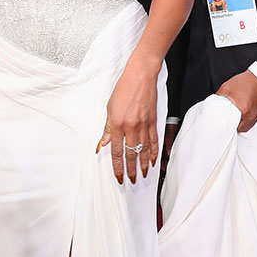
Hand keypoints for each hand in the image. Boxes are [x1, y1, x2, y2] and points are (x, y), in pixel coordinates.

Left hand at [97, 60, 158, 184]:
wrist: (140, 76)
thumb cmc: (124, 89)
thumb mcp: (110, 108)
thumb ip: (107, 129)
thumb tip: (102, 144)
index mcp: (117, 124)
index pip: (116, 151)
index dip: (117, 167)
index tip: (119, 176)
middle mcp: (130, 126)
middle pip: (130, 154)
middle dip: (131, 169)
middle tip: (132, 180)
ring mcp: (143, 124)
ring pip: (143, 149)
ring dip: (144, 164)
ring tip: (143, 174)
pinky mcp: (153, 121)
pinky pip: (154, 140)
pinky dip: (154, 152)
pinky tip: (154, 160)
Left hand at [217, 70, 256, 132]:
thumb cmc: (245, 82)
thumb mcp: (227, 88)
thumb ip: (219, 98)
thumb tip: (213, 105)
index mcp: (242, 109)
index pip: (231, 126)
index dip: (224, 127)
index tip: (220, 125)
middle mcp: (250, 115)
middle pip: (238, 129)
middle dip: (231, 128)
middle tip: (225, 123)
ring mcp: (255, 115)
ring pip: (245, 128)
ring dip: (238, 127)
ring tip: (233, 122)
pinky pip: (251, 124)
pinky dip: (245, 123)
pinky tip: (240, 119)